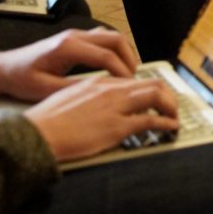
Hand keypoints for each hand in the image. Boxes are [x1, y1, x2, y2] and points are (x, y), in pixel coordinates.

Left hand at [0, 27, 138, 102]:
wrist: (3, 68)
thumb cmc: (20, 78)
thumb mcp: (45, 89)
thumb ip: (73, 89)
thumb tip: (99, 93)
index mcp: (67, 48)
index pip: (105, 56)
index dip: (121, 72)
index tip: (129, 87)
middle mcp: (74, 37)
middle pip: (115, 39)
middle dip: (129, 58)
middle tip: (134, 79)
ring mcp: (75, 35)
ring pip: (111, 35)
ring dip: (124, 52)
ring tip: (129, 73)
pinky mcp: (74, 39)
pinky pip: (102, 38)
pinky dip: (115, 49)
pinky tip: (116, 66)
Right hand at [25, 74, 180, 163]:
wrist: (38, 133)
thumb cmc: (48, 121)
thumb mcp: (69, 99)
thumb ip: (88, 98)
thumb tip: (98, 105)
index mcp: (98, 83)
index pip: (133, 80)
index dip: (149, 89)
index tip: (154, 99)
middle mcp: (109, 91)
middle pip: (150, 83)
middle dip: (167, 95)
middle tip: (171, 106)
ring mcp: (114, 108)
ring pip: (155, 96)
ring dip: (170, 106)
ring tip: (174, 116)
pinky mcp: (116, 127)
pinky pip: (150, 121)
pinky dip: (165, 123)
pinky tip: (170, 127)